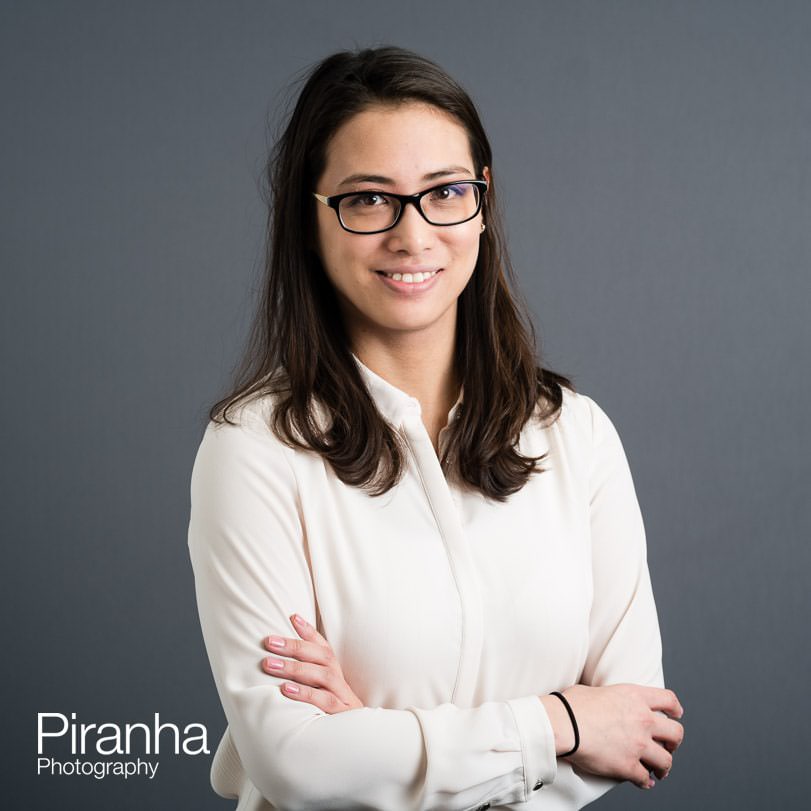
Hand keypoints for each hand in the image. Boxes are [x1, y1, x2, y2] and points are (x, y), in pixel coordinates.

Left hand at [262, 613, 364, 713]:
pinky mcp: (342, 715)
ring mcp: (343, 697)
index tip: (292, 617)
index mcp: (335, 672)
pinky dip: (305, 694)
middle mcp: (340, 680)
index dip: (309, 631)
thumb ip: (306, 675)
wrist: (360, 745)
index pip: (324, 646)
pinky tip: (286, 689)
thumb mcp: (321, 693)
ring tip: (269, 664)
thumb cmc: (331, 715)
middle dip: (294, 646)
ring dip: (294, 668)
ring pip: (322, 676)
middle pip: (322, 656)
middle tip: (269, 642)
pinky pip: (325, 702)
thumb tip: (280, 657)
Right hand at [543, 684, 683, 789]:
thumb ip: (611, 698)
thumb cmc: (572, 706)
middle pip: (675, 733)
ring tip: (659, 770)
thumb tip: (605, 703)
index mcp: (635, 697)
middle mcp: (642, 720)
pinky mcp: (628, 766)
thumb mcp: (597, 690)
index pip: (668, 699)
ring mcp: (638, 744)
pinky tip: (643, 781)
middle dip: (674, 742)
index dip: (675, 708)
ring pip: (666, 760)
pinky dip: (646, 781)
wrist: (563, 724)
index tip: (676, 714)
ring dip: (663, 766)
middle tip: (668, 746)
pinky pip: (645, 778)